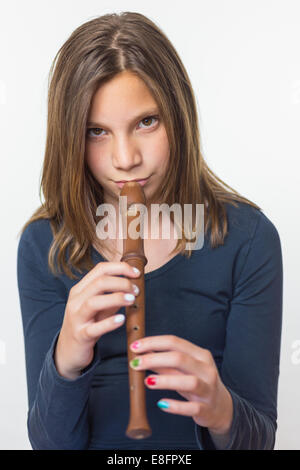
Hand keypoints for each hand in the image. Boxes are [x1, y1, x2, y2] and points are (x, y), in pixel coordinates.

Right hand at [54, 261, 139, 378]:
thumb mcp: (99, 307)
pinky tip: (121, 319)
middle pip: (99, 283)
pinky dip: (109, 322)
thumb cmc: (87, 324)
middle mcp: (76, 301)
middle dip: (121, 282)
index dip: (120, 268)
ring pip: (94, 302)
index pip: (100, 269)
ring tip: (132, 299)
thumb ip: (112, 295)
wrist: (67, 351)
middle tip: (136, 290)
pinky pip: (94, 328)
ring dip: (116, 298)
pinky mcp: (81, 336)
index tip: (137, 273)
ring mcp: (76, 318)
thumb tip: (132, 284)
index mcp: (80, 289)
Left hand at [129, 335, 232, 433]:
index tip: (135, 347)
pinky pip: (191, 408)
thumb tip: (142, 353)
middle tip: (135, 363)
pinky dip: (176, 406)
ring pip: (189, 382)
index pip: (175, 342)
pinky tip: (161, 403)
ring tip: (147, 381)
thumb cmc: (198, 383)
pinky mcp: (206, 409)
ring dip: (166, 380)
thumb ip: (164, 362)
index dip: (153, 343)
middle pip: (180, 359)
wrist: (221, 407)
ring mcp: (208, 389)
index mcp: (200, 355)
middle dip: (155, 359)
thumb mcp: (183, 370)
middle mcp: (206, 369)